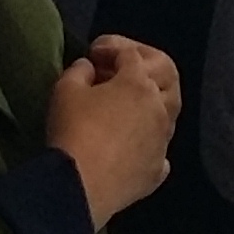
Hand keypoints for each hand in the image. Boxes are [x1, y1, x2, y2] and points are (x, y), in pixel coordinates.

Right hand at [48, 35, 179, 228]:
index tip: (92, 52)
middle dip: (146, 61)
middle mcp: (159, 108)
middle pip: (167, 73)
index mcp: (139, 84)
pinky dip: (149, 139)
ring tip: (127, 103)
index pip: (131, 54)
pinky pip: (160, 149)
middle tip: (120, 67)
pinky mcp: (157, 170)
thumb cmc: (73, 131)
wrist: (80, 187)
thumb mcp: (65, 90)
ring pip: (169, 111)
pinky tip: (134, 142)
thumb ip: (79, 71)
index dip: (112, 46)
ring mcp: (162, 141)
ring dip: (151, 100)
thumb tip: (89, 68)